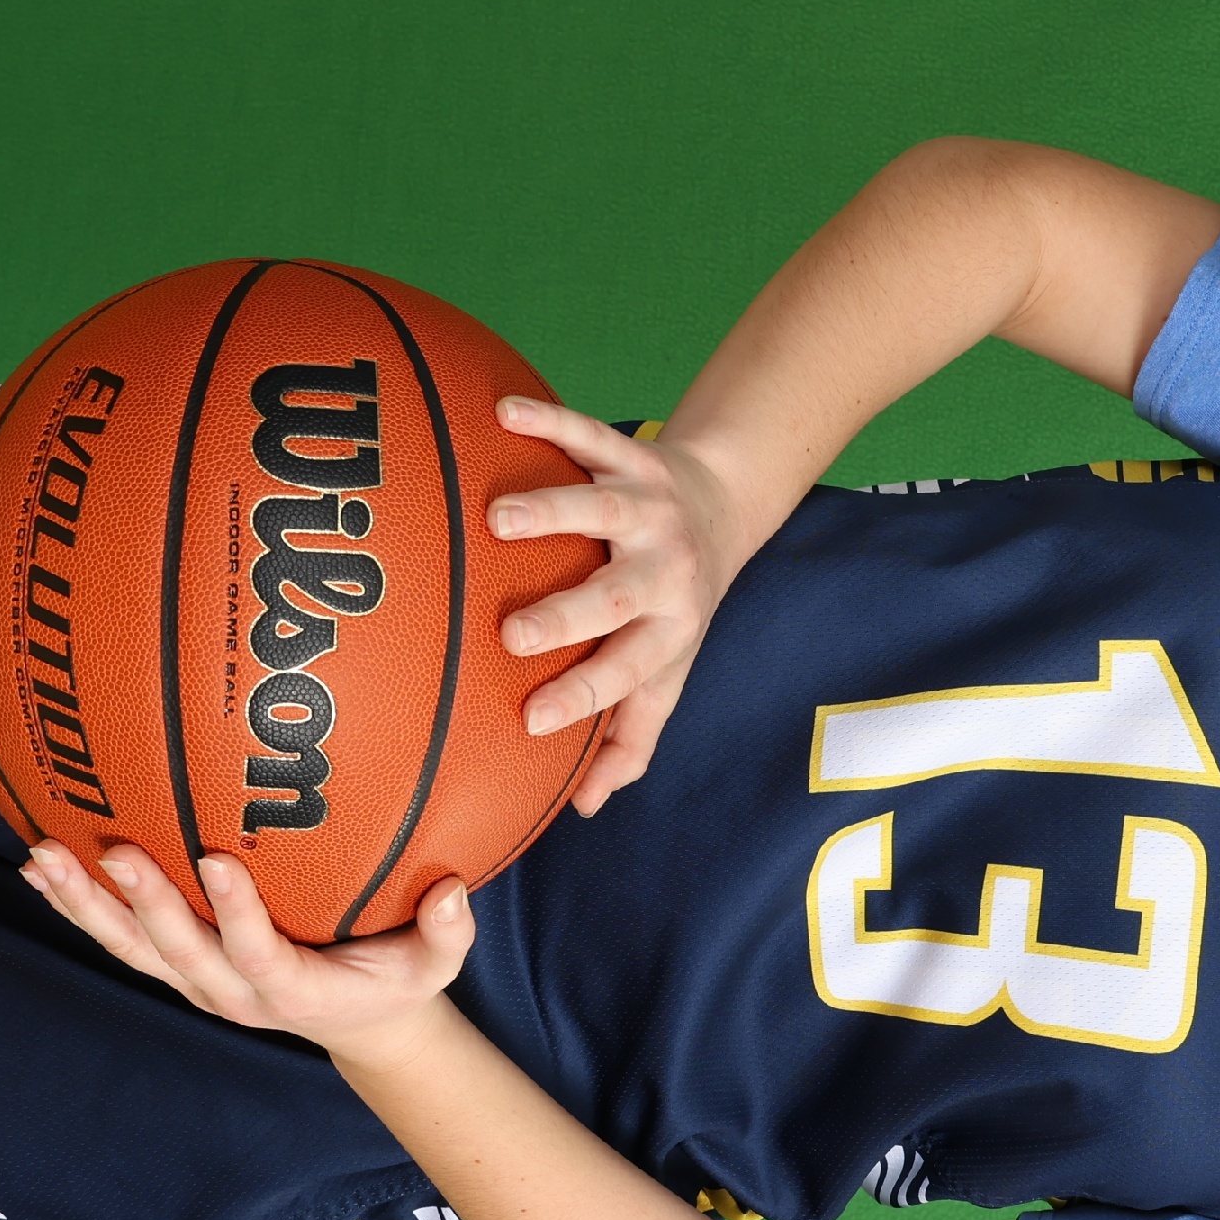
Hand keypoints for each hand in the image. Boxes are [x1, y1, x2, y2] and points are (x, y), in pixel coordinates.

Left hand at [20, 841, 474, 1069]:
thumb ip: (446, 932)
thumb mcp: (435, 964)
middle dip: (143, 902)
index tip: (217, 858)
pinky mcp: (177, 969)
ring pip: (133, 948)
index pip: (260, 953)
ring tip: (42, 857)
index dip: (236, 913)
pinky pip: (119, 940)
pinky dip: (78, 908)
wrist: (359, 1022)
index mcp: (293, 990)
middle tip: (112, 850)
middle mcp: (233, 993)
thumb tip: (454, 892)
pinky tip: (37, 870)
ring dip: (86, 905)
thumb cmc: (397, 979)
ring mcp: (197, 983)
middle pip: (179, 952)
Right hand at [488, 398, 757, 814]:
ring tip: (496, 520)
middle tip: (513, 633)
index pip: (627, 673)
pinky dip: (551, 421)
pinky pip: (590, 436)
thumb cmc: (675, 607)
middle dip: (568, 616)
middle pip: (617, 597)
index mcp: (667, 632)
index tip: (530, 720)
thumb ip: (630, 736)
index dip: (584, 699)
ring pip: (601, 511)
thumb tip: (585, 807)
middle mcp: (663, 572)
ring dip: (553, 514)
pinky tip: (504, 412)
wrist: (724, 507)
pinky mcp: (632, 457)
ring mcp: (647, 511)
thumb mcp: (668, 673)